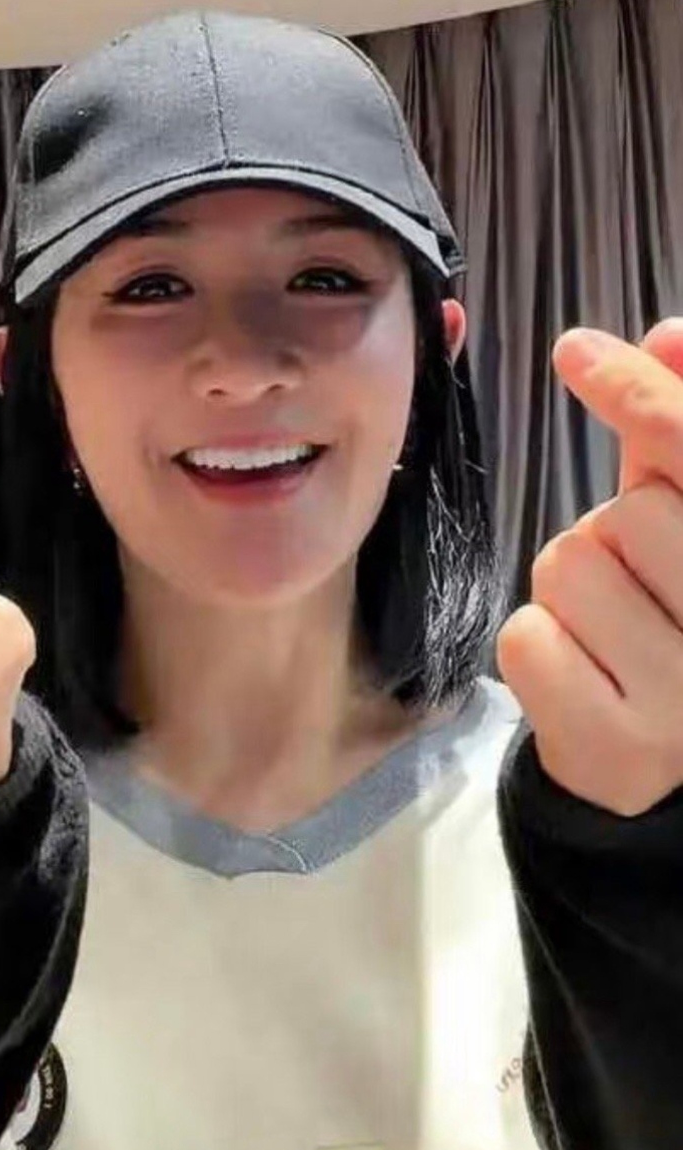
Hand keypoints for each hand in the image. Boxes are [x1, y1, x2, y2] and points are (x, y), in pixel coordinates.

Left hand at [497, 319, 682, 816]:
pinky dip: (535, 645)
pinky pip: (527, 637)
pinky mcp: (618, 744)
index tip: (577, 349)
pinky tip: (578, 677)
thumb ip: (679, 439)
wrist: (651, 769)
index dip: (642, 397)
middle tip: (635, 589)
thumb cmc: (667, 624)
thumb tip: (669, 333)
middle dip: (608, 534)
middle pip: (627, 514)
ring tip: (607, 633)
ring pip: (569, 567)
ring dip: (567, 590)